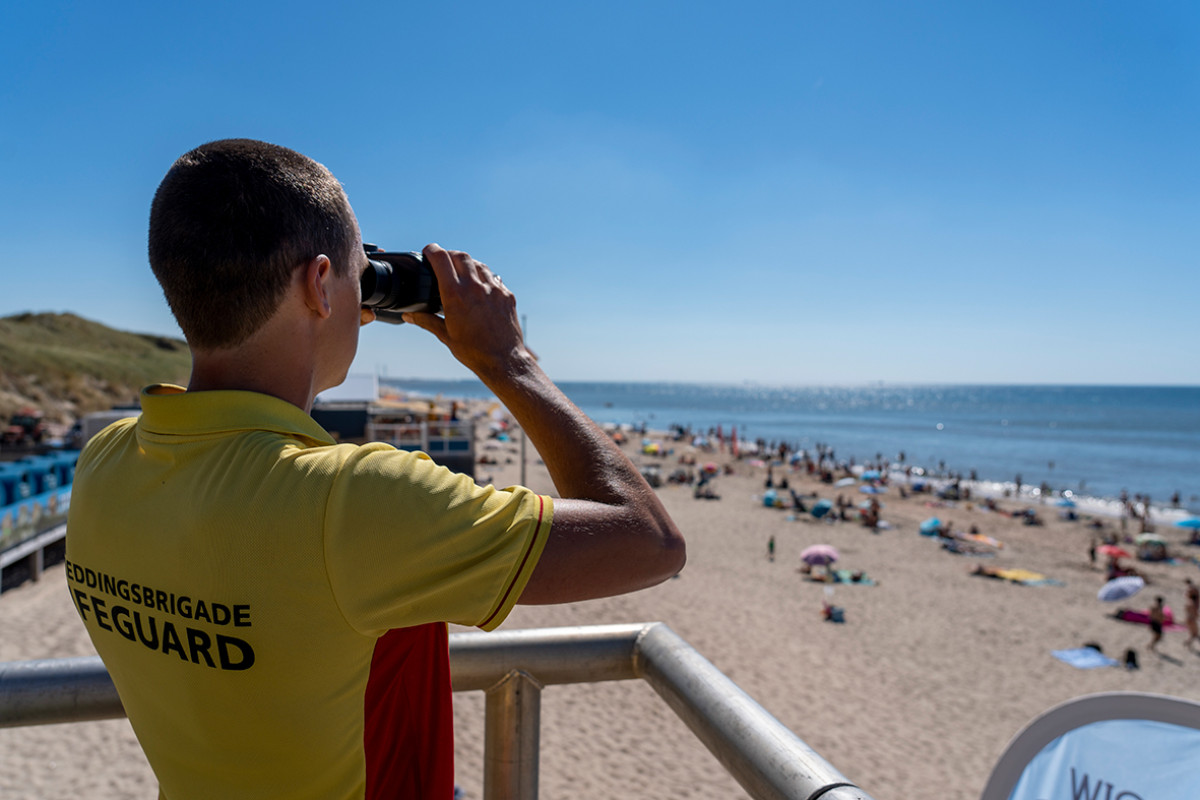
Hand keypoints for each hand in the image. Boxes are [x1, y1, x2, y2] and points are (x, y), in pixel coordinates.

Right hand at [401, 244, 531, 378]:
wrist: (504, 360)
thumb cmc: (474, 351)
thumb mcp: (445, 336)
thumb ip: (426, 321)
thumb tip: (408, 316)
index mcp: (456, 295)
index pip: (442, 259)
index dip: (432, 250)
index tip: (428, 251)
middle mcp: (475, 287)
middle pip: (461, 256)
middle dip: (449, 254)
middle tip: (443, 261)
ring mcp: (493, 289)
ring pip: (479, 264)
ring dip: (468, 264)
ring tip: (462, 273)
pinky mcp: (506, 295)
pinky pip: (494, 278)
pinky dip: (484, 277)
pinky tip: (480, 287)